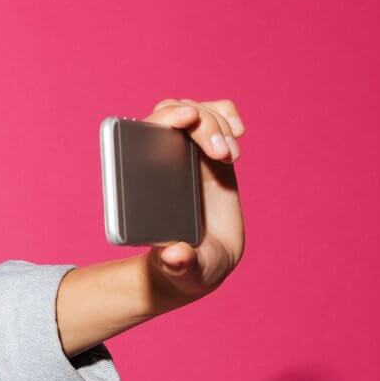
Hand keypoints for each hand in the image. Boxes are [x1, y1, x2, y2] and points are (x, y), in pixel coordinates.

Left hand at [141, 98, 247, 302]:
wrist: (199, 261)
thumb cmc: (184, 266)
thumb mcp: (182, 270)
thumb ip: (179, 264)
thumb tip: (175, 255)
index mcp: (141, 182)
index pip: (142, 133)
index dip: (163, 118)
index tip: (187, 119)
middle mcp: (159, 161)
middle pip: (172, 113)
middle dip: (201, 121)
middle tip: (222, 153)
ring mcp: (184, 153)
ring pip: (196, 110)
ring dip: (217, 122)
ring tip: (230, 156)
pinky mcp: (208, 153)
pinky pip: (216, 117)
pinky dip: (227, 116)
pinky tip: (238, 134)